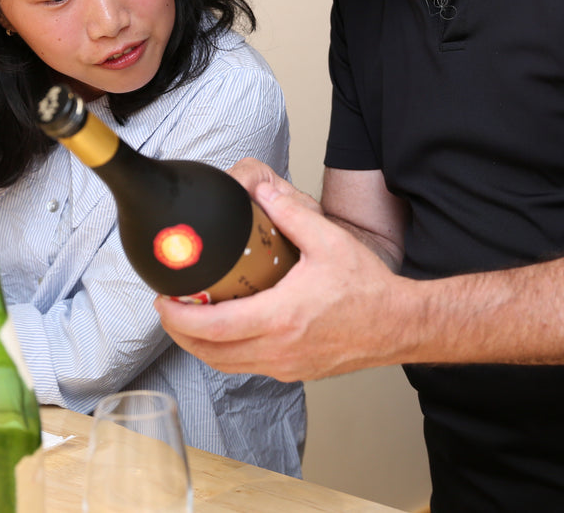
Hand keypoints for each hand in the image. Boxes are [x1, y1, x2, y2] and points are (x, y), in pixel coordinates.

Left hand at [155, 159, 414, 381]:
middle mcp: (278, 349)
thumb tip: (261, 191)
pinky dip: (227, 353)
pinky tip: (227, 330)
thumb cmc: (369, 288)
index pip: (214, 327)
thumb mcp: (330, 241)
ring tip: (190, 319)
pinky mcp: (295, 371)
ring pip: (226, 365)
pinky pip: (247, 367)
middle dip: (180, 332)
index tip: (164, 300)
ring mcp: (286, 365)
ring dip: (201, 345)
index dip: (180, 317)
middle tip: (168, 308)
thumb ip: (292, 214)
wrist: (399, 324)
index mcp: (281, 318)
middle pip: (210, 352)